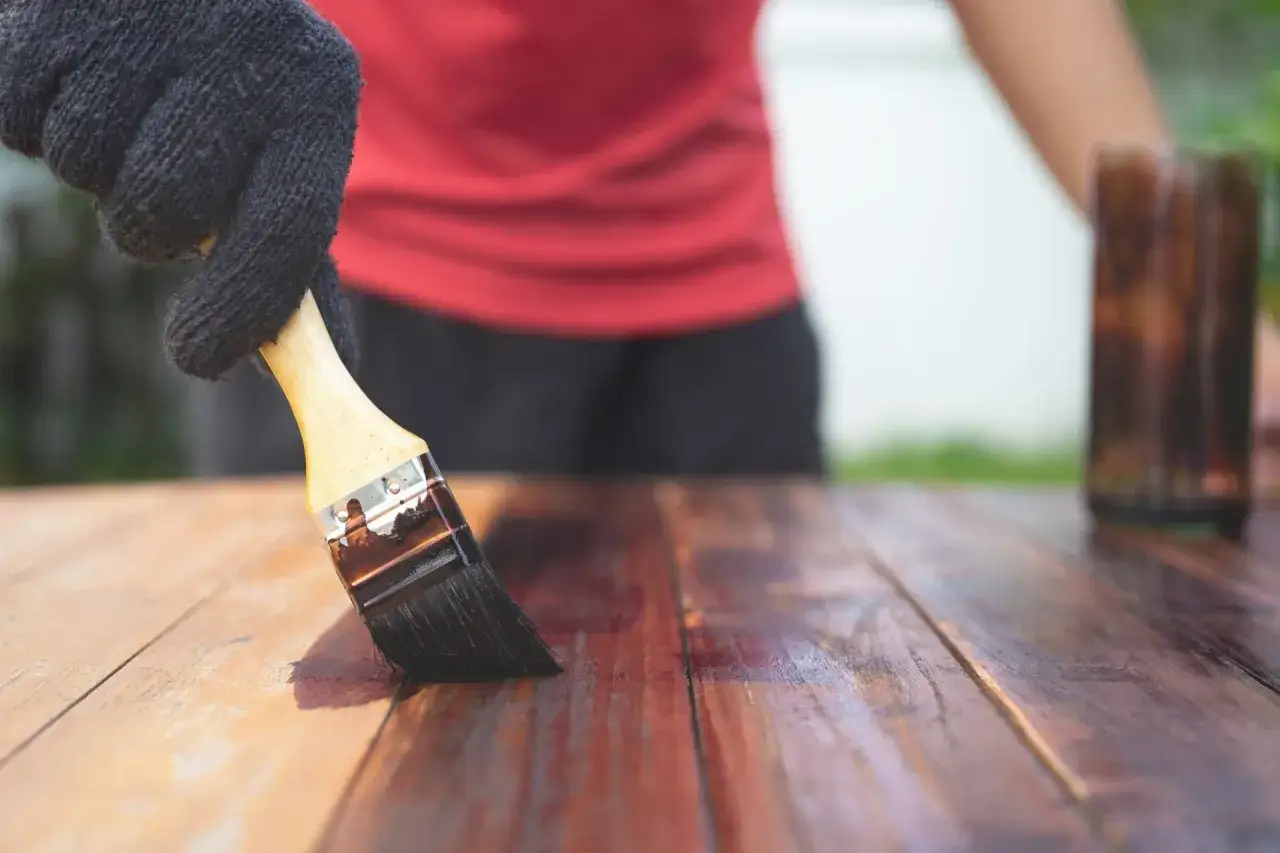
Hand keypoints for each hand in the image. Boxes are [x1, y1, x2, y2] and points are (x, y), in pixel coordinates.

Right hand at [0, 0, 362, 378]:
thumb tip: (317, 368)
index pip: (288, 231)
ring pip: (85, 163)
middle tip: (157, 185)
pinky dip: (30, 117)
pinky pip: (17, 116)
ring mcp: (154, 13)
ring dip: (91, 166)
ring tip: (123, 112)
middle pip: (166, 207)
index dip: (241, 308)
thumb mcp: (280, 160)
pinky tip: (74, 79)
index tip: (195, 360)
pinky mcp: (61, 4)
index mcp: (319, 93)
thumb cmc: (227, 94)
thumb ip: (290, 264)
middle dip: (147, 227)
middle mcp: (249, 44)